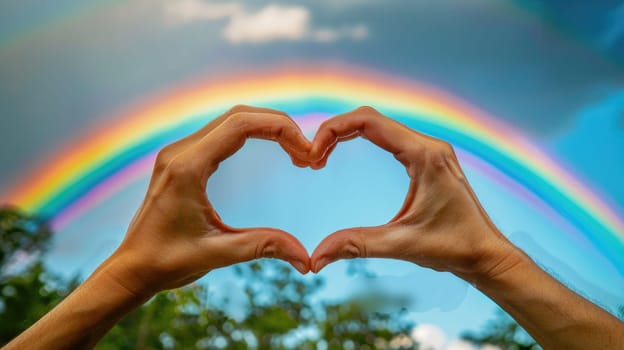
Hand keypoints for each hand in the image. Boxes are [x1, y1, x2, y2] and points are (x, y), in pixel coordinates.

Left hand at [99, 105, 311, 297]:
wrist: (131, 269)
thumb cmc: (166, 263)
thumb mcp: (217, 255)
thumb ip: (262, 247)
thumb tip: (306, 259)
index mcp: (187, 168)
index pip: (241, 125)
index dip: (280, 129)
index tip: (307, 152)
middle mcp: (181, 152)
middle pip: (239, 115)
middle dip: (279, 126)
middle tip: (308, 154)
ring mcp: (179, 154)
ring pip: (231, 121)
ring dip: (266, 129)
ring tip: (296, 154)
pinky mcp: (181, 161)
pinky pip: (221, 133)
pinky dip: (251, 135)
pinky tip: (270, 151)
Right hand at [309, 107, 520, 281]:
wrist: (488, 255)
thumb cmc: (454, 248)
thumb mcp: (401, 245)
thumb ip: (357, 245)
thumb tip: (316, 258)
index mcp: (424, 155)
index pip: (369, 122)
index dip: (333, 130)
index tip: (312, 155)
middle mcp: (429, 145)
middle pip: (370, 119)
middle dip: (335, 132)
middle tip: (310, 158)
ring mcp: (430, 151)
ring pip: (379, 126)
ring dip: (347, 134)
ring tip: (321, 156)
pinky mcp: (429, 160)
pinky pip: (390, 138)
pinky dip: (363, 140)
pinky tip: (346, 154)